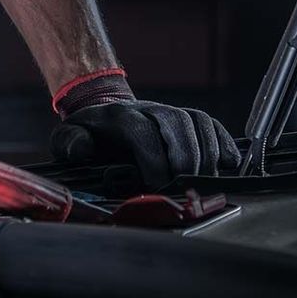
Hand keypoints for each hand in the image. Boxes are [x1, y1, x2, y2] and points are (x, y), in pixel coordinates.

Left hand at [49, 70, 241, 188]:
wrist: (106, 113)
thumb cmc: (89, 134)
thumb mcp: (67, 136)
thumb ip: (69, 143)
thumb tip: (82, 150)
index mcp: (119, 116)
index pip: (143, 132)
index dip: (154, 160)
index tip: (157, 187)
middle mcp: (149, 109)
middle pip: (177, 124)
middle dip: (185, 158)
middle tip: (185, 188)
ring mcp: (171, 112)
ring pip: (198, 123)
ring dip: (206, 153)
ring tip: (205, 182)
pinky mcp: (187, 118)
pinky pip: (210, 124)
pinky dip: (223, 142)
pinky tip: (228, 164)